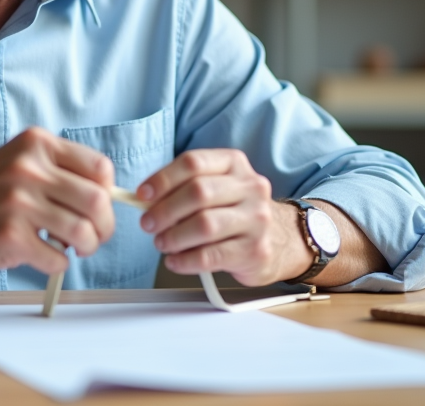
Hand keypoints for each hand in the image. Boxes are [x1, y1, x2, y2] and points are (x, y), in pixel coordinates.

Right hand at [0, 128, 115, 274]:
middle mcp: (28, 169)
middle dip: (104, 226)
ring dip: (85, 247)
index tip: (97, 206)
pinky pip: (57, 258)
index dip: (108, 192)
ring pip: (82, 233)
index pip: (100, 168)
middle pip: (98, 202)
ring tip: (74, 248)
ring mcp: (18, 203)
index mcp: (37, 144)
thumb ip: (61, 170)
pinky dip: (58, 263)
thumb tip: (109, 197)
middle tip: (95, 235)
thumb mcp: (21, 160)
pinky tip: (45, 255)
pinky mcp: (9, 236)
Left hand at [136, 149, 311, 285]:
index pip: (193, 163)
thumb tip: (145, 199)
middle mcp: (250, 187)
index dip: (162, 179)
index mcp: (234, 164)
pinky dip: (185, 260)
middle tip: (148, 224)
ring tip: (162, 243)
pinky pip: (211, 256)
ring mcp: (257, 219)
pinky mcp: (255, 251)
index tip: (142, 195)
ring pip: (204, 224)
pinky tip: (176, 261)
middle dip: (164, 210)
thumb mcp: (217, 187)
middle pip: (198, 192)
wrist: (282, 240)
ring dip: (174, 237)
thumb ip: (184, 187)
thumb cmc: (236, 211)